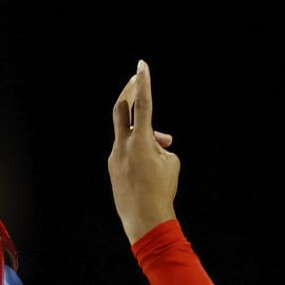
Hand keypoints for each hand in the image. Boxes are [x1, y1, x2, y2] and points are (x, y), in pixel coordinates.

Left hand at [109, 58, 179, 243]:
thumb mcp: (171, 162)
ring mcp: (115, 156)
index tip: (142, 65)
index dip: (144, 83)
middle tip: (136, 81)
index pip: (143, 104)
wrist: (145, 220)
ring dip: (144, 132)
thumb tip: (154, 141)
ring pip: (127, 132)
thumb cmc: (163, 191)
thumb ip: (161, 144)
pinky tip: (149, 165)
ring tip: (163, 142)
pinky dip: (138, 148)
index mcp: (140, 141)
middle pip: (121, 108)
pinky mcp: (113, 167)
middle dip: (129, 93)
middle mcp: (123, 145)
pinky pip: (125, 149)